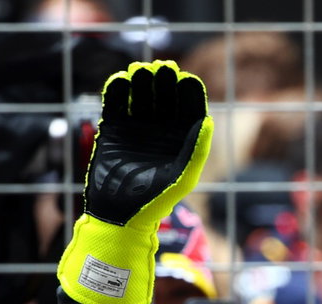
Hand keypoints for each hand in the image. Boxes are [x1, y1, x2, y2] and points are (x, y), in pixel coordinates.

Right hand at [59, 61, 212, 303]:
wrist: (119, 215)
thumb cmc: (155, 201)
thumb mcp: (181, 177)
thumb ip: (196, 150)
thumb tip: (208, 121)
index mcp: (181, 141)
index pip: (189, 109)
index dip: (189, 93)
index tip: (186, 80)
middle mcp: (160, 132)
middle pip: (165, 97)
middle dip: (164, 82)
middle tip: (162, 70)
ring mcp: (136, 130)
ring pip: (141, 96)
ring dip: (141, 82)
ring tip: (141, 72)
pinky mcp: (113, 131)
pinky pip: (116, 105)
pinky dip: (118, 92)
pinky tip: (121, 81)